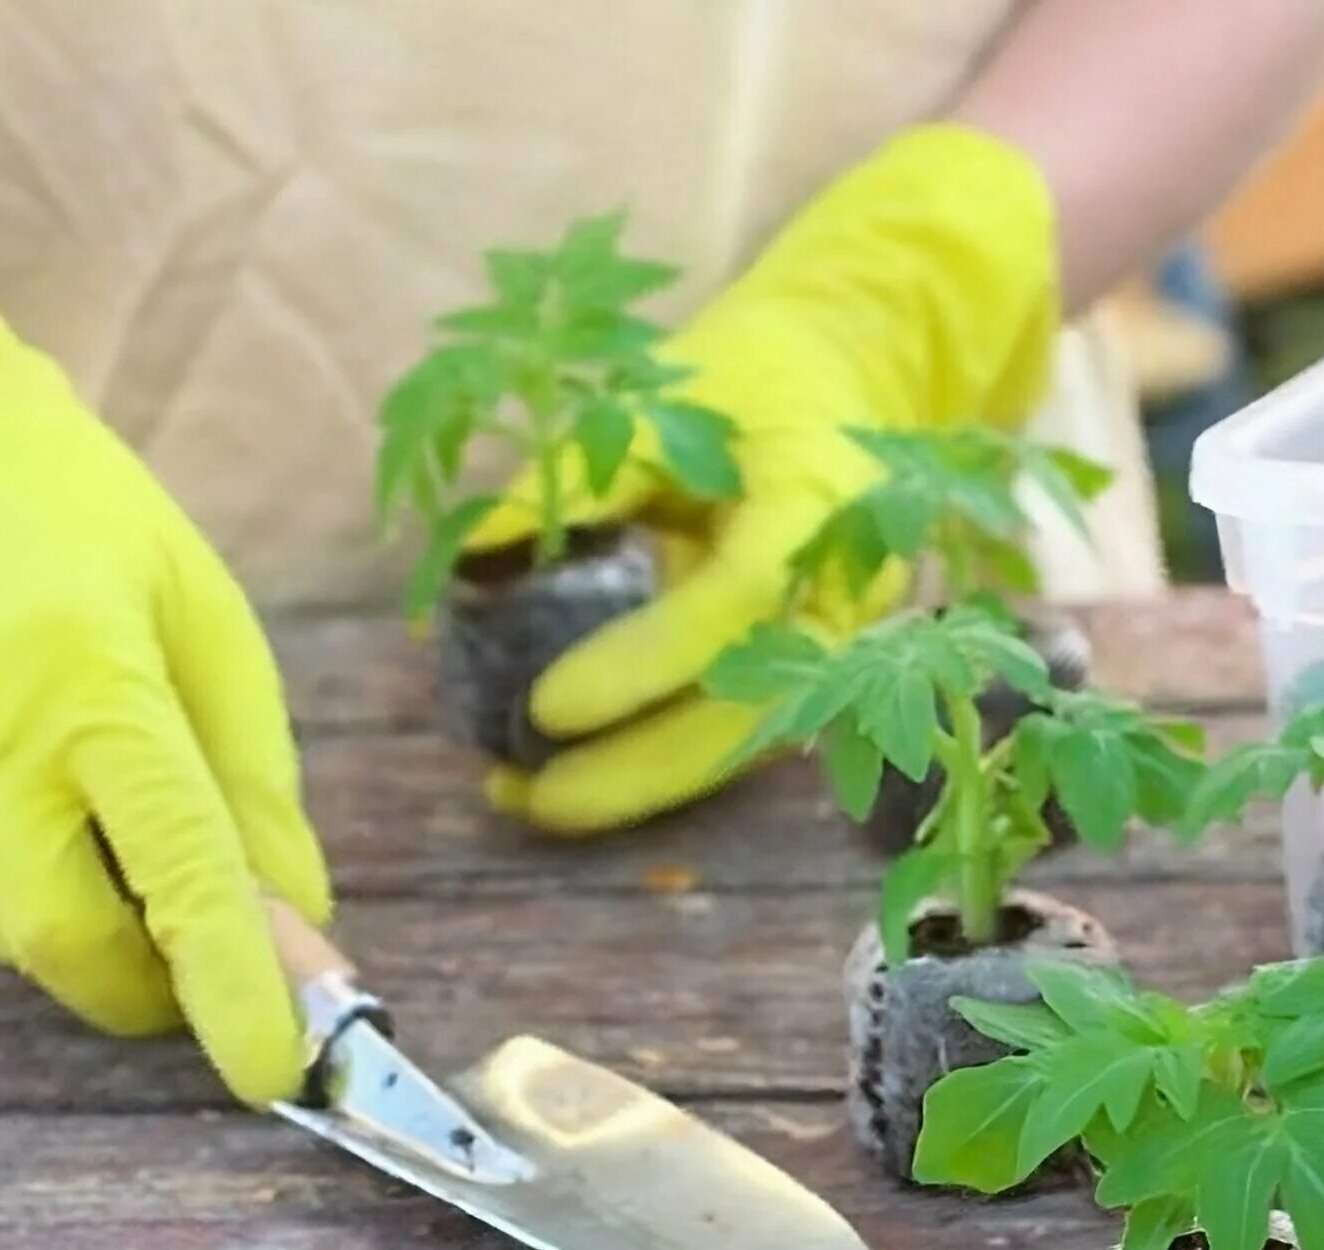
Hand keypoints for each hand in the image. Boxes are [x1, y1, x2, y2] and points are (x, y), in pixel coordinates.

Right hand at [0, 197, 330, 1103]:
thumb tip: (297, 924)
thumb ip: (253, 785)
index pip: (175, 868)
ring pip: (10, 923)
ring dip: (88, 919)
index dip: (232, 984)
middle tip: (206, 958)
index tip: (278, 1072)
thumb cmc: (83, 520)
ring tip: (112, 812)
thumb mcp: (207, 623)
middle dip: (147, 985)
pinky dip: (21, 863)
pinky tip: (28, 768)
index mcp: (90, 681)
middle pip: (67, 942)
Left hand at [480, 124, 1060, 832]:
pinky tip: (577, 775)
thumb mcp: (663, 398)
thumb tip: (468, 560)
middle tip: (525, 797)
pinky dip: (660, 760)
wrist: (855, 378)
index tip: (545, 704)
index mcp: (818, 501)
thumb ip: (579, 474)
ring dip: (642, 783)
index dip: (644, 660)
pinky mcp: (814, 666)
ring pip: (747, 742)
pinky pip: (738, 730)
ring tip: (529, 799)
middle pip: (754, 711)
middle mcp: (846, 590)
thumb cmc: (753, 376)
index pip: (736, 598)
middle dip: (638, 770)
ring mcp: (841, 640)